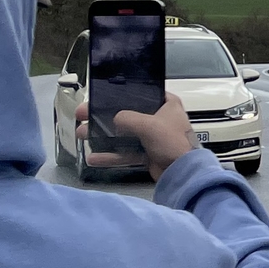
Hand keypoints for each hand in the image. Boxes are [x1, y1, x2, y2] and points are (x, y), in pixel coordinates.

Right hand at [75, 96, 200, 176]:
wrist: (184, 173)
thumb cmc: (176, 143)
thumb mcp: (148, 125)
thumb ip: (126, 118)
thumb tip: (114, 120)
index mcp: (166, 104)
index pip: (140, 94)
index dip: (119, 96)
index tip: (99, 98)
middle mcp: (160, 119)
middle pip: (126, 115)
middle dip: (103, 118)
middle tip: (84, 116)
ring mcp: (153, 137)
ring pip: (123, 134)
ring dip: (104, 136)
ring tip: (83, 135)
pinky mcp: (148, 153)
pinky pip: (126, 152)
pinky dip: (111, 155)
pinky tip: (95, 157)